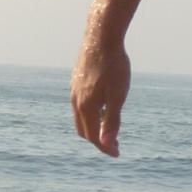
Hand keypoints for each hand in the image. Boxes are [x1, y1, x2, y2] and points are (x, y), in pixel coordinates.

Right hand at [71, 35, 131, 156]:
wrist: (101, 36)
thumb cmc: (114, 65)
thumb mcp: (118, 95)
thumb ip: (112, 121)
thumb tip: (106, 143)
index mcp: (86, 107)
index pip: (93, 137)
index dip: (105, 148)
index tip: (117, 154)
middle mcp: (75, 101)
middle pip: (83, 130)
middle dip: (97, 140)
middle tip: (113, 144)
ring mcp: (73, 90)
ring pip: (80, 117)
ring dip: (93, 127)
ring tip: (109, 127)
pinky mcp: (75, 81)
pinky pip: (79, 105)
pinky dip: (89, 114)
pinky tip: (102, 106)